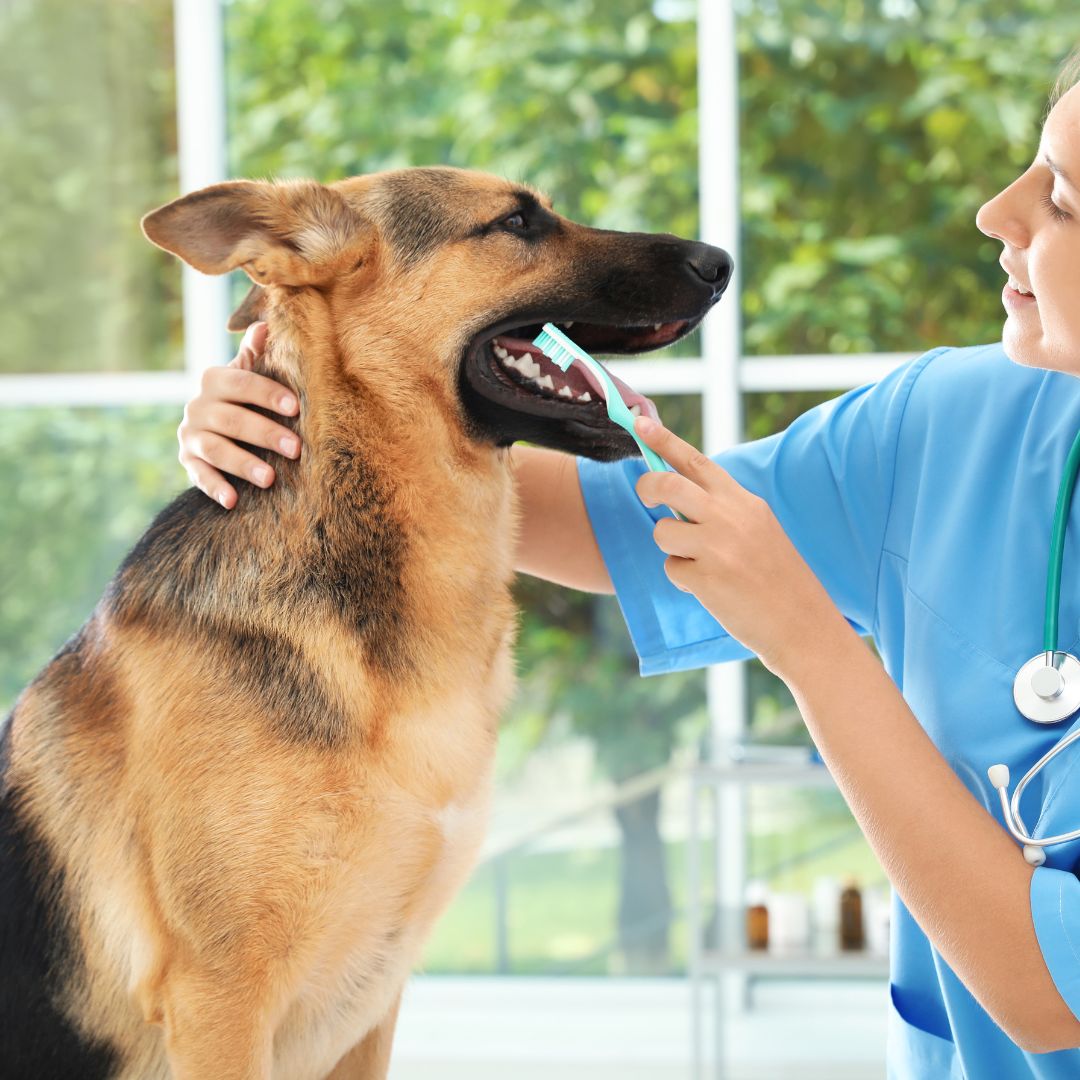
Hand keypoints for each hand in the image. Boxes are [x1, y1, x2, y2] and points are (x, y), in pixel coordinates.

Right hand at [177, 322, 301, 508]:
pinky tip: (233, 501)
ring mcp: (190, 435)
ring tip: (270, 479)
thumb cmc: (243, 397)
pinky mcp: (187, 461)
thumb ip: (256, 353)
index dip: (268, 394)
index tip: (296, 407)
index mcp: (215, 380)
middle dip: (265, 434)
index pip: (242, 383)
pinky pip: (198, 475)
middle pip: (232, 420)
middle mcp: (198, 406)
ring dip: (243, 464)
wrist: (210, 424)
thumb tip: (266, 323)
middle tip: (297, 449)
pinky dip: (214, 487)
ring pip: (216, 449)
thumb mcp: (247, 373)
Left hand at [632, 415, 847, 677]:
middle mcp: (730, 517)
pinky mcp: (707, 578)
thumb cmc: (778, 578)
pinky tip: (712, 589)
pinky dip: (684, 580)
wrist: (804, 625)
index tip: (639, 423)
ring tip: (700, 564)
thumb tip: (676, 494)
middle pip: (667, 485)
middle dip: (647, 488)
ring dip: (671, 548)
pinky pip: (672, 568)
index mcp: (744, 501)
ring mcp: (718, 547)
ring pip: (663, 532)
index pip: (696, 461)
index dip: (664, 440)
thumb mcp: (759, 529)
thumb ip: (723, 510)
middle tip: (646, 497)